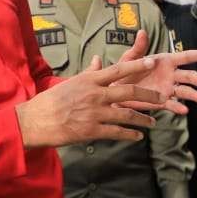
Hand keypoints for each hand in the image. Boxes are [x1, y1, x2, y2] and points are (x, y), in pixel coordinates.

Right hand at [16, 58, 161, 147]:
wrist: (34, 122)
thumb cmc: (51, 101)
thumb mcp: (70, 82)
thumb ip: (89, 73)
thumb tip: (98, 60)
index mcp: (90, 80)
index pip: (119, 70)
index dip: (138, 66)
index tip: (153, 62)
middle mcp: (95, 95)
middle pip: (129, 92)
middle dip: (149, 96)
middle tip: (161, 99)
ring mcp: (94, 113)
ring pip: (127, 115)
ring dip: (143, 119)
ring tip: (153, 123)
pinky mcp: (92, 131)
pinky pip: (117, 133)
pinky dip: (130, 135)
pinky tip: (137, 137)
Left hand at [114, 32, 196, 114]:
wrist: (115, 91)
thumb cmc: (123, 71)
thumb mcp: (129, 58)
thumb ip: (138, 47)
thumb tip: (141, 32)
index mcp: (165, 61)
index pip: (186, 57)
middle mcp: (170, 75)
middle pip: (188, 76)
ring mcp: (167, 89)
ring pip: (184, 91)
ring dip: (192, 94)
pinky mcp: (161, 102)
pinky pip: (172, 104)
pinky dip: (178, 108)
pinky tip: (184, 110)